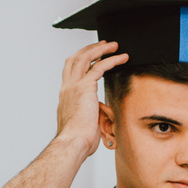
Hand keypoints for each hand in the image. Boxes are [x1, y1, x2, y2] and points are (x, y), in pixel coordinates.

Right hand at [56, 41, 127, 156]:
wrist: (73, 143)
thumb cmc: (79, 140)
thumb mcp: (84, 124)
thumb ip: (91, 115)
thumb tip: (100, 118)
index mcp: (65, 96)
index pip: (70, 72)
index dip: (81, 61)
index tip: (92, 57)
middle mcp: (67, 88)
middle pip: (75, 59)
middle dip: (89, 49)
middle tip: (102, 45)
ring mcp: (74, 86)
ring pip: (85, 58)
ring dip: (100, 49)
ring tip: (113, 46)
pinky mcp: (84, 87)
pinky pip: (99, 66)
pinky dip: (111, 59)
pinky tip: (122, 57)